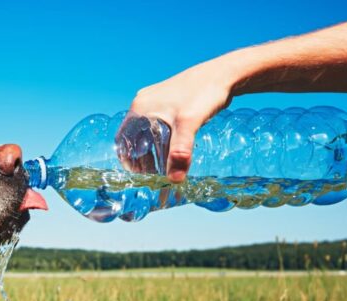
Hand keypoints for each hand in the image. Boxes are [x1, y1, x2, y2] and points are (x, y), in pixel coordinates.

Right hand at [123, 59, 236, 181]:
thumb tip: (174, 180)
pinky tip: (175, 148)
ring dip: (152, 150)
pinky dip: (162, 140)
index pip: (123, 139)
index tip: (140, 175)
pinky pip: (157, 126)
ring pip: (146, 132)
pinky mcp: (167, 102)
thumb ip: (180, 152)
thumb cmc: (204, 93)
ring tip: (165, 164)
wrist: (224, 74)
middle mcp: (143, 103)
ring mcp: (155, 101)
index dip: (128, 159)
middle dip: (142, 157)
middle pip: (134, 137)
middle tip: (154, 174)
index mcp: (140, 108)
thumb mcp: (189, 124)